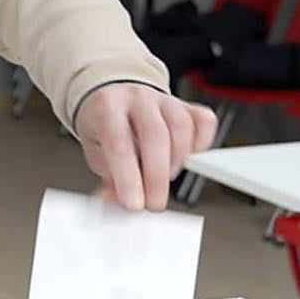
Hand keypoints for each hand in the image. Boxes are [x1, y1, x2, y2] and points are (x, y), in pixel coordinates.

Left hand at [74, 83, 215, 210]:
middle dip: (157, 177)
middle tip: (154, 202)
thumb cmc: (104, 124)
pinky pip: (203, 121)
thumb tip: (117, 202)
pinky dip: (201, 144)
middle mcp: (136, 98)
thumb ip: (109, 178)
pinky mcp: (186, 104)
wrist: (114, 95)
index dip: (128, 177)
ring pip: (182, 126)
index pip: (118, 142)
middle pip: (155, 134)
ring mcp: (163, 100)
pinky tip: (186, 158)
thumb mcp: (95, 151)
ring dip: (177, 161)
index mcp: (107, 106)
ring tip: (165, 178)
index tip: (134, 203)